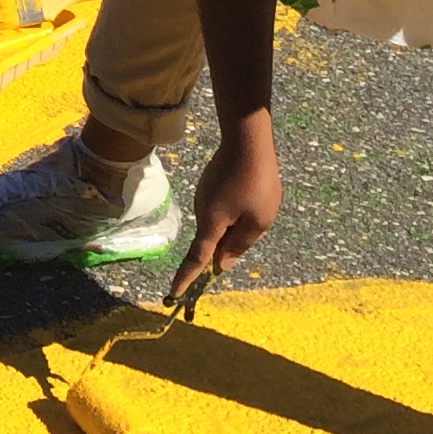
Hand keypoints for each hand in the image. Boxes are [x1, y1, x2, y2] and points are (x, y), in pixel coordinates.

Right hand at [171, 113, 280, 302]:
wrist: (246, 140)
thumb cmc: (257, 183)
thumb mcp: (259, 221)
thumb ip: (240, 245)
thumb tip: (222, 264)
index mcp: (212, 223)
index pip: (197, 258)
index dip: (186, 278)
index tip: (173, 293)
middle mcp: (201, 211)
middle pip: (214, 239)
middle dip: (232, 241)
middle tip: (256, 220)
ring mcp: (204, 196)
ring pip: (219, 222)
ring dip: (236, 222)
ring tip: (257, 200)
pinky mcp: (209, 185)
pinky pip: (220, 208)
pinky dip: (234, 208)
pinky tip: (249, 190)